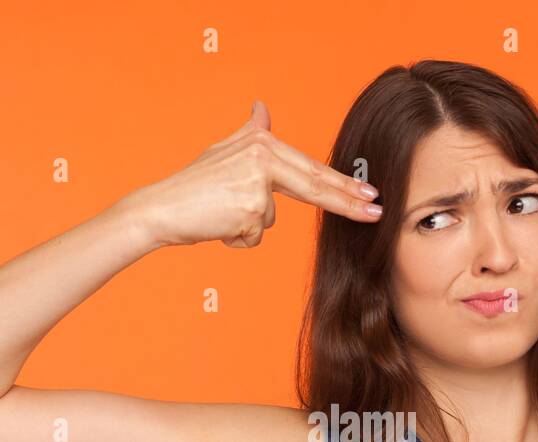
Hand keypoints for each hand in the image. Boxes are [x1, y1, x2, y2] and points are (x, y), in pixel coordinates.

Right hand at [126, 100, 382, 249]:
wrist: (160, 208)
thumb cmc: (192, 186)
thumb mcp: (223, 151)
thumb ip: (250, 133)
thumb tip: (263, 108)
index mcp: (261, 143)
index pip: (310, 168)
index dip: (342, 183)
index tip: (369, 192)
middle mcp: (263, 157)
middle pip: (314, 185)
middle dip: (348, 201)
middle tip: (377, 210)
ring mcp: (258, 183)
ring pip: (271, 220)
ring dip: (247, 226)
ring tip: (219, 214)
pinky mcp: (250, 209)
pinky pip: (255, 235)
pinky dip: (237, 237)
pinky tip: (217, 225)